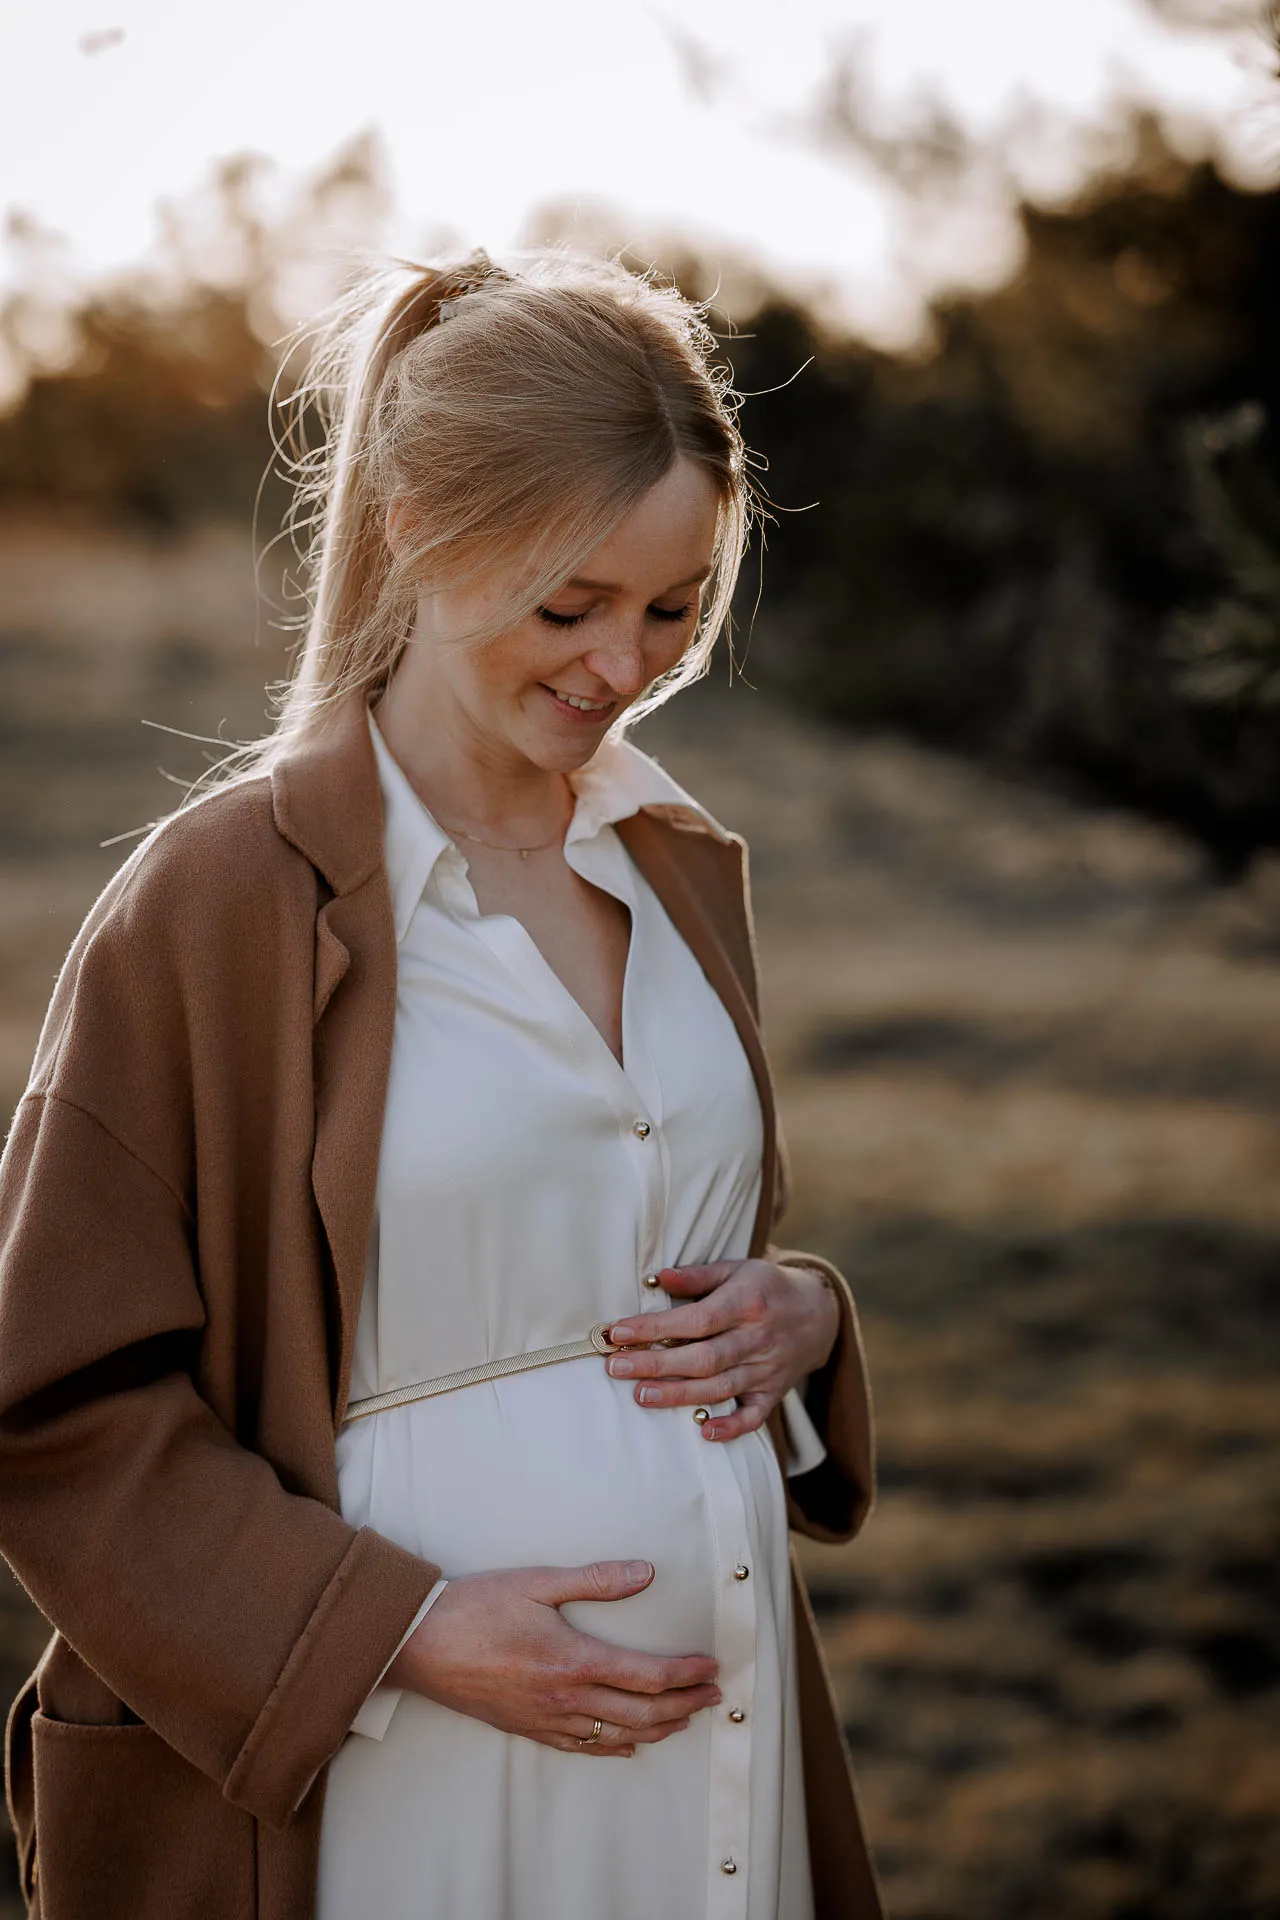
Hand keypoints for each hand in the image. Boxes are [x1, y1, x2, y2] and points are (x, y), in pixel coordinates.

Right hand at [385, 1559, 720, 1757]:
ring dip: (656, 1729)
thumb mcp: (537, 1581)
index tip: (711, 1667)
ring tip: (683, 1719)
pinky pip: (580, 1748)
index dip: (685, 1674)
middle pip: (640, 1712)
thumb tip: (646, 1573)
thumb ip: (596, 1579)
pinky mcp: (525, 1729)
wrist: (418, 1644)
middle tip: (713, 1696)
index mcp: (572, 1660)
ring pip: (615, 1736)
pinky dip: (613, 1749)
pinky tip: (628, 1746)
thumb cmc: (475, 1607)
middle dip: (684, 1705)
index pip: (646, 1675)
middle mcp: (564, 1698)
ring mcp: (544, 1719)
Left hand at [604, 1258, 839, 1443]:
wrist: (820, 1314)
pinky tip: (703, 1432)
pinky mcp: (774, 1393)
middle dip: (656, 1365)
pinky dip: (731, 1428)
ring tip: (641, 1396)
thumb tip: (656, 1278)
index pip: (696, 1320)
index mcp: (747, 1303)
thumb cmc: (766, 1287)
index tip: (618, 1332)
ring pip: (721, 1387)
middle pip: (704, 1358)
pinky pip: (755, 1417)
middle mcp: (758, 1338)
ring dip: (679, 1395)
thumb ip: (697, 1275)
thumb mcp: (737, 1268)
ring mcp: (767, 1369)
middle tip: (616, 1368)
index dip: (656, 1328)